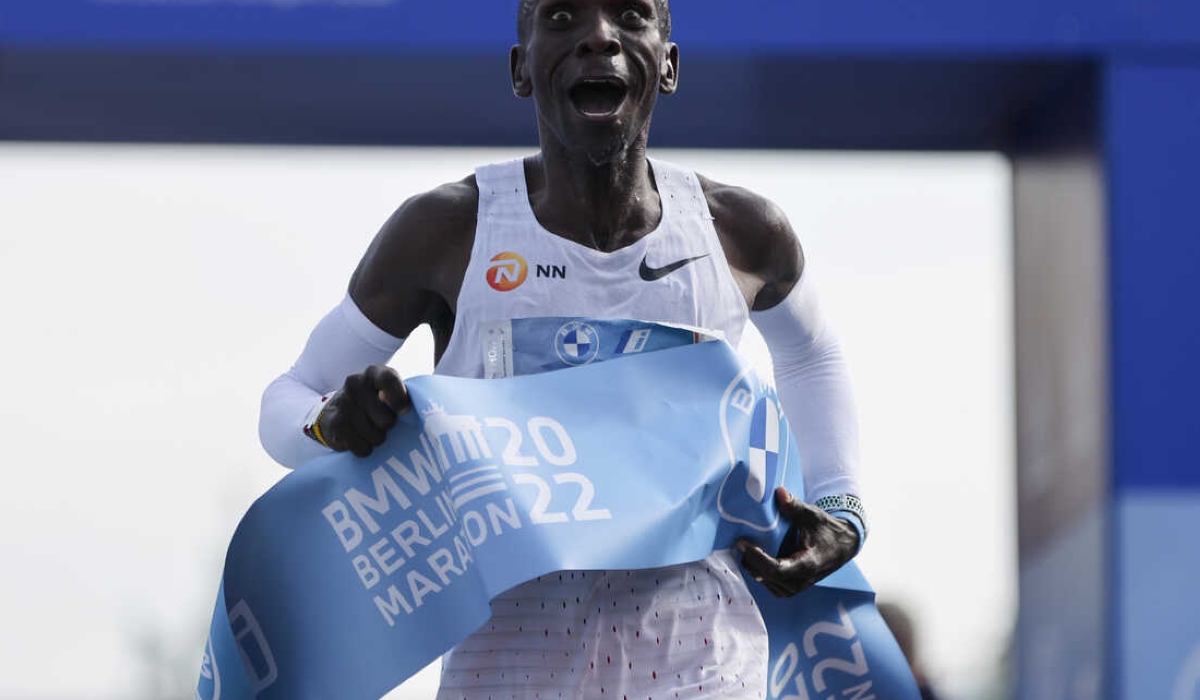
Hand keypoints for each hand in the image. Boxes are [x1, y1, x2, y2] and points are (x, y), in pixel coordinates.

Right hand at [318, 364, 410, 457]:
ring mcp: (342, 403)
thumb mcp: (389, 394)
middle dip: (388, 427)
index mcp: (374, 373)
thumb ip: (400, 397)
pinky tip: (357, 439)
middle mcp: (355, 383)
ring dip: (376, 439)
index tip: (404, 411)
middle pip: (386, 420)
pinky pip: (361, 447)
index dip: (399, 398)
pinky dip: (364, 449)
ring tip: (368, 430)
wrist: (336, 412)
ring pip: (375, 436)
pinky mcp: (334, 423)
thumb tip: (404, 409)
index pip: (388, 379)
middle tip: (380, 422)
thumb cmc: (373, 403)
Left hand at [737, 487, 859, 597]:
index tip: (743, 543)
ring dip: (753, 566)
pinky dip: (759, 571)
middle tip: (740, 542)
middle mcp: (802, 581)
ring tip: (746, 548)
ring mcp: (796, 587)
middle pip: (767, 576)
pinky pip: (769, 583)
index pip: (776, 569)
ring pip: (766, 582)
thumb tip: (779, 492)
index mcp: (808, 564)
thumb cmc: (828, 530)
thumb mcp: (814, 515)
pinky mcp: (792, 588)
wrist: (842, 546)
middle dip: (751, 560)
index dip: (756, 558)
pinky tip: (755, 556)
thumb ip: (795, 507)